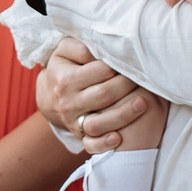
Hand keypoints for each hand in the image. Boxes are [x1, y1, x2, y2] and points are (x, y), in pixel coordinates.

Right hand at [38, 39, 155, 154]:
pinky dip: (104, 144)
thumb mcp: (64, 51)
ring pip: (99, 123)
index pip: (100, 72)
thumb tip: (95, 51)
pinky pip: (91, 144)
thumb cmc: (64, 68)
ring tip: (143, 103)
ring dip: (123, 115)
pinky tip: (119, 138)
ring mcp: (73, 121)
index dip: (118, 66)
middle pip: (104, 95)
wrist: (48, 97)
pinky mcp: (79, 135)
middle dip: (127, 86)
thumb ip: (79, 46)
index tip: (130, 62)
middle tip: (143, 79)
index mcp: (66, 80)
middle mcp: (69, 102)